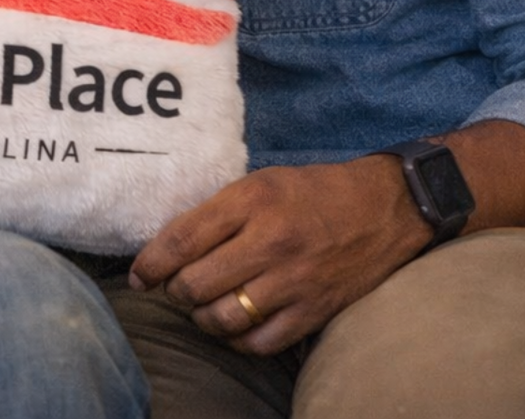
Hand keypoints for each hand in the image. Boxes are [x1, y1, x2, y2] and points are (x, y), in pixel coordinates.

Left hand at [128, 158, 431, 354]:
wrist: (385, 207)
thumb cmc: (313, 192)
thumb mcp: (260, 182)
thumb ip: (217, 212)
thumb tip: (170, 247)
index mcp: (251, 201)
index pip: (182, 240)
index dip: (150, 264)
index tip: (138, 276)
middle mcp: (270, 241)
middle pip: (196, 284)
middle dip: (175, 291)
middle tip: (175, 288)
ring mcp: (294, 280)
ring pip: (224, 317)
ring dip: (202, 318)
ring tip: (202, 307)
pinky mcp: (315, 309)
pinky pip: (261, 341)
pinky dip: (238, 340)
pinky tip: (233, 326)